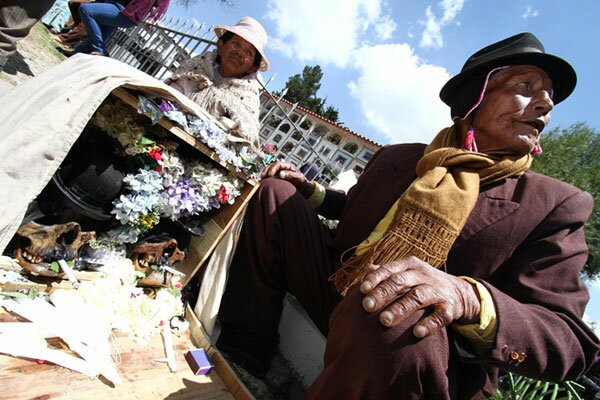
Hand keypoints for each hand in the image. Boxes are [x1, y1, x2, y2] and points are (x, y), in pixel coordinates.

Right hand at [261, 162, 313, 196]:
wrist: (303, 188)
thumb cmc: (302, 182)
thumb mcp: (298, 178)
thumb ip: (290, 175)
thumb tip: (280, 174)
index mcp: (288, 166)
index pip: (278, 164)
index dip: (272, 168)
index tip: (270, 175)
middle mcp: (283, 169)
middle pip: (272, 166)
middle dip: (267, 170)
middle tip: (263, 176)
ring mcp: (279, 173)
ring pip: (270, 171)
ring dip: (265, 174)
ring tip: (262, 179)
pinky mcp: (278, 179)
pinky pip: (271, 177)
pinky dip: (267, 179)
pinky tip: (264, 183)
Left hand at [359, 256, 480, 337]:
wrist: (459, 292)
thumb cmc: (423, 283)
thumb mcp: (407, 274)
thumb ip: (387, 273)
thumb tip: (367, 269)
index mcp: (410, 266)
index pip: (390, 269)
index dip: (376, 279)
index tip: (362, 289)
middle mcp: (423, 275)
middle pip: (401, 282)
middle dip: (383, 293)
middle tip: (366, 306)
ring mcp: (437, 291)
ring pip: (418, 297)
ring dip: (401, 309)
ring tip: (384, 320)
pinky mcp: (450, 308)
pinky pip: (440, 316)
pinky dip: (429, 324)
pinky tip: (416, 332)